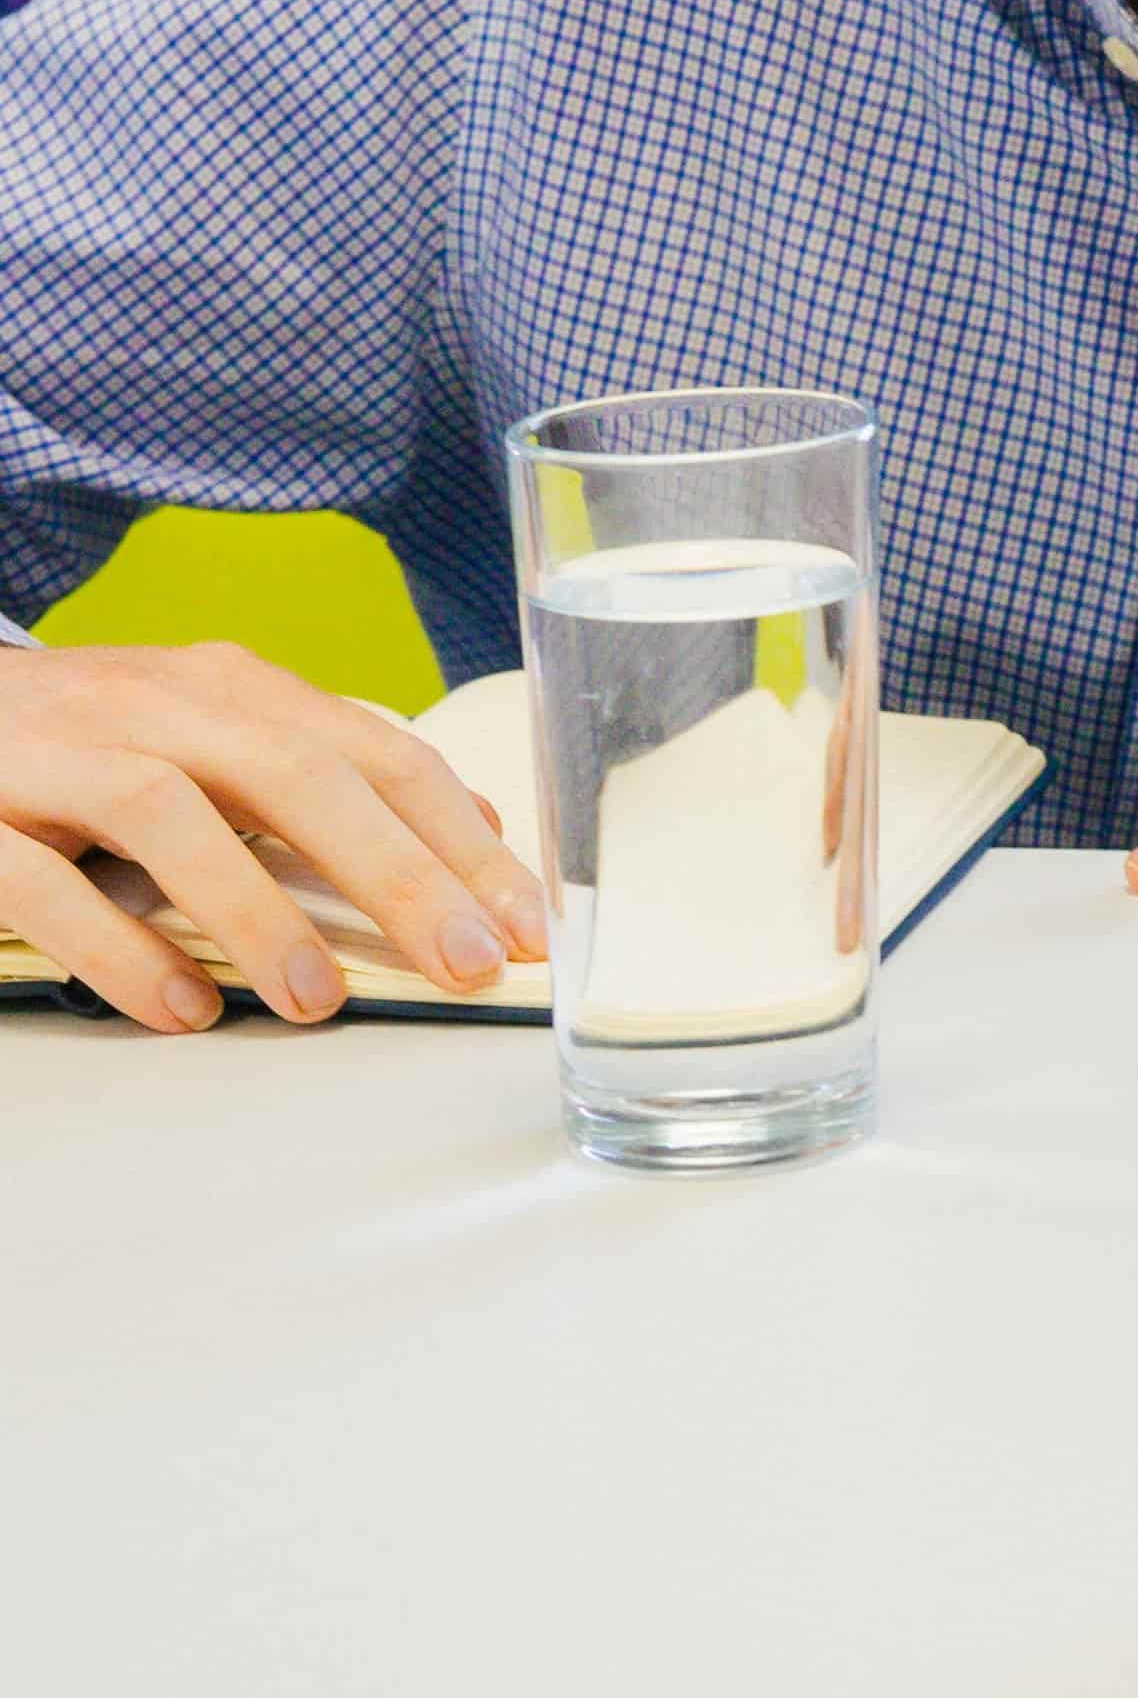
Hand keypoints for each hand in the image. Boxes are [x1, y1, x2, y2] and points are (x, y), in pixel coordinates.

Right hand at [0, 638, 550, 1030]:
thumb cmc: (84, 743)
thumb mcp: (214, 742)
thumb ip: (328, 782)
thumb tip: (475, 836)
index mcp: (229, 690)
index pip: (375, 754)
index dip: (460, 840)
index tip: (529, 926)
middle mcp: (154, 705)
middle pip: (296, 775)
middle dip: (395, 872)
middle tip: (466, 964)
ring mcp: (60, 753)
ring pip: (170, 814)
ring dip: (254, 909)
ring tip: (319, 1002)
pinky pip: (45, 879)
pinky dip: (115, 945)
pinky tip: (176, 1007)